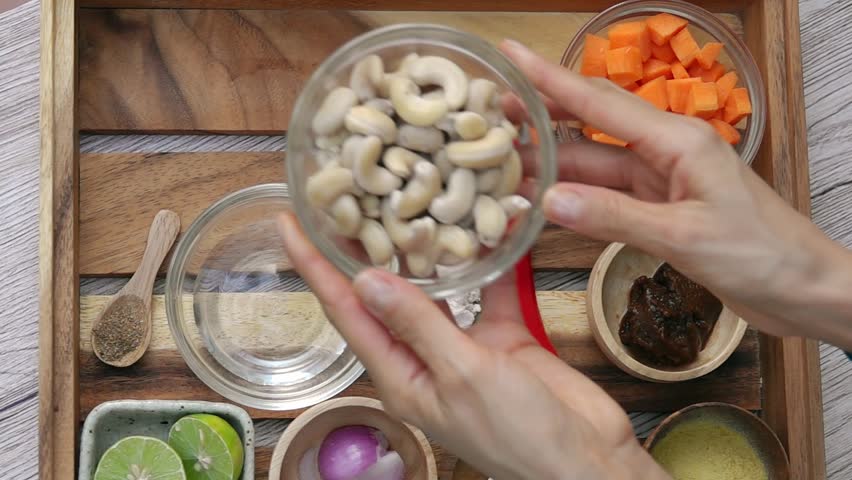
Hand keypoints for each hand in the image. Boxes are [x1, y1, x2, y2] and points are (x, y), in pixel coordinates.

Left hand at [277, 214, 668, 479]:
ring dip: (424, 247)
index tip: (291, 224)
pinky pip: (490, 288)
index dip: (315, 267)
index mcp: (399, 374)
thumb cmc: (518, 433)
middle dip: (362, 247)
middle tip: (346, 196)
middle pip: (382, 294)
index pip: (345, 312)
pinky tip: (493, 223)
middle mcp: (422, 356)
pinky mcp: (501, 334)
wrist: (586, 458)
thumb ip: (419, 324)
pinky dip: (491, 260)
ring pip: (435, 286)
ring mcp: (463, 344)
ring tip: (408, 198)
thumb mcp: (462, 375)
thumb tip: (366, 279)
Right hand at [500, 40, 851, 346]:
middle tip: (490, 110)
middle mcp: (665, 151)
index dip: (550, 79)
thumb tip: (548, 200)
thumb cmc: (761, 255)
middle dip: (540, 115)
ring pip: (594, 163)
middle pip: (590, 125)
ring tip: (501, 158)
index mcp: (677, 141)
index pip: (599, 103)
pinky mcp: (660, 209)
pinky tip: (543, 198)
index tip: (510, 57)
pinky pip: (606, 195)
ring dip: (551, 162)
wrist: (802, 290)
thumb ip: (615, 217)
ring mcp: (662, 181)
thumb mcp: (684, 236)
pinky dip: (575, 197)